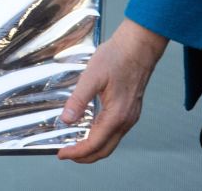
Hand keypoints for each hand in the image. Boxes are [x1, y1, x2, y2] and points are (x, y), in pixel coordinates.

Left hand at [57, 19, 168, 163]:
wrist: (139, 46)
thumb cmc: (118, 57)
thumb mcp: (92, 76)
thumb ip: (78, 100)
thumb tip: (66, 120)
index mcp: (116, 115)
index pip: (94, 144)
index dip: (76, 152)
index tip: (62, 153)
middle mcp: (126, 120)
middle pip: (104, 150)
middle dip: (85, 156)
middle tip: (67, 154)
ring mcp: (131, 116)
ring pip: (111, 142)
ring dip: (93, 148)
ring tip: (76, 144)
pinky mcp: (131, 109)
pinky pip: (116, 132)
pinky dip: (102, 137)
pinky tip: (91, 129)